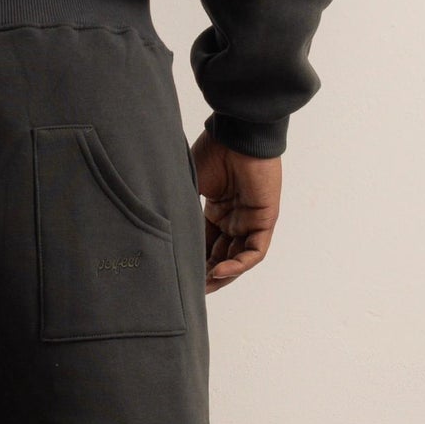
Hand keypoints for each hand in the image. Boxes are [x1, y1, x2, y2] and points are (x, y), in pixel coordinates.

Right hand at [192, 133, 282, 294]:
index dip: (194, 261)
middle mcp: (235, 218)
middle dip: (207, 274)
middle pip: (222, 255)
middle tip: (189, 290)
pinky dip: (238, 264)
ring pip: (238, 258)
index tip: (177, 276)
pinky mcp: (265, 219)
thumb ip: (180, 210)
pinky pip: (254, 251)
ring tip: (203, 287)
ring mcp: (251, 219)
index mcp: (217, 209)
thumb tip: (159, 234)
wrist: (237, 133)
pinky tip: (219, 271)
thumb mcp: (189, 187)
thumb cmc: (213, 151)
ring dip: (223, 275)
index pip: (206, 244)